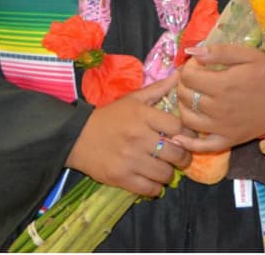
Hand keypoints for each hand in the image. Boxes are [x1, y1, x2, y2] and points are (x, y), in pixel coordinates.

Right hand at [65, 73, 191, 196]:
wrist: (75, 137)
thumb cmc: (108, 117)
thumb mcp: (132, 99)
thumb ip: (158, 89)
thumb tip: (180, 75)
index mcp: (143, 116)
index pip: (178, 127)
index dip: (189, 134)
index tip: (188, 138)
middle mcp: (138, 138)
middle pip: (176, 153)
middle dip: (183, 157)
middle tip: (181, 157)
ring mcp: (129, 160)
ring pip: (165, 173)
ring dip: (169, 173)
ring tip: (166, 169)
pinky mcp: (120, 178)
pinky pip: (149, 189)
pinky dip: (155, 188)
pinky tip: (153, 181)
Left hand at [173, 45, 264, 152]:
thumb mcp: (250, 55)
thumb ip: (220, 52)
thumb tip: (191, 52)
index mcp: (223, 85)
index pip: (188, 76)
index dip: (189, 67)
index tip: (199, 64)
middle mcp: (218, 108)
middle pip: (185, 96)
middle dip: (184, 84)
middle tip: (195, 78)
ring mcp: (222, 127)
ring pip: (187, 118)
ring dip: (184, 105)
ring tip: (194, 96)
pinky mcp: (228, 140)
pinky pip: (202, 146)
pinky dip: (187, 142)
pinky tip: (179, 136)